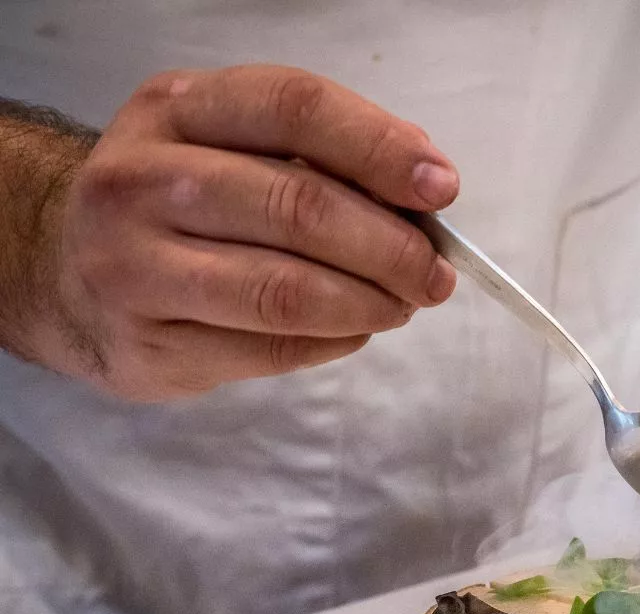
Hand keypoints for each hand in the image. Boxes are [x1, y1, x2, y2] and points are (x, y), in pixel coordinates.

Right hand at [36, 65, 458, 400]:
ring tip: (402, 303)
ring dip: (370, 302)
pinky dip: (335, 341)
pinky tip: (353, 329)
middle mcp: (141, 180)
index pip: (294, 108)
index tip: (441, 189)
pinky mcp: (147, 342)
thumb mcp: (233, 146)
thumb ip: (323, 153)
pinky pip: (271, 347)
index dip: (379, 148)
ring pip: (286, 290)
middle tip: (435, 273)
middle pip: (300, 207)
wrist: (65, 270)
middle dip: (392, 247)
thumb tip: (427, 181)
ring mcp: (133, 265)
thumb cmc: (181, 202)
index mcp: (176, 109)